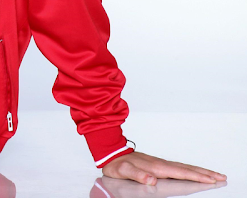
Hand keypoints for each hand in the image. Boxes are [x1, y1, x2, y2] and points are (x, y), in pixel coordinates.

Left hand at [101, 151, 225, 184]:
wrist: (111, 153)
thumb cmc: (117, 164)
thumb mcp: (123, 171)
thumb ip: (137, 174)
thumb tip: (152, 179)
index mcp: (156, 167)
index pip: (180, 173)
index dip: (196, 176)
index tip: (210, 179)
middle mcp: (161, 164)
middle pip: (187, 169)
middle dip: (205, 173)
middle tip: (221, 176)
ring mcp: (160, 163)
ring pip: (184, 167)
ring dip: (200, 171)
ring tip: (214, 174)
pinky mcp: (159, 164)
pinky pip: (179, 167)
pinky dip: (190, 170)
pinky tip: (194, 172)